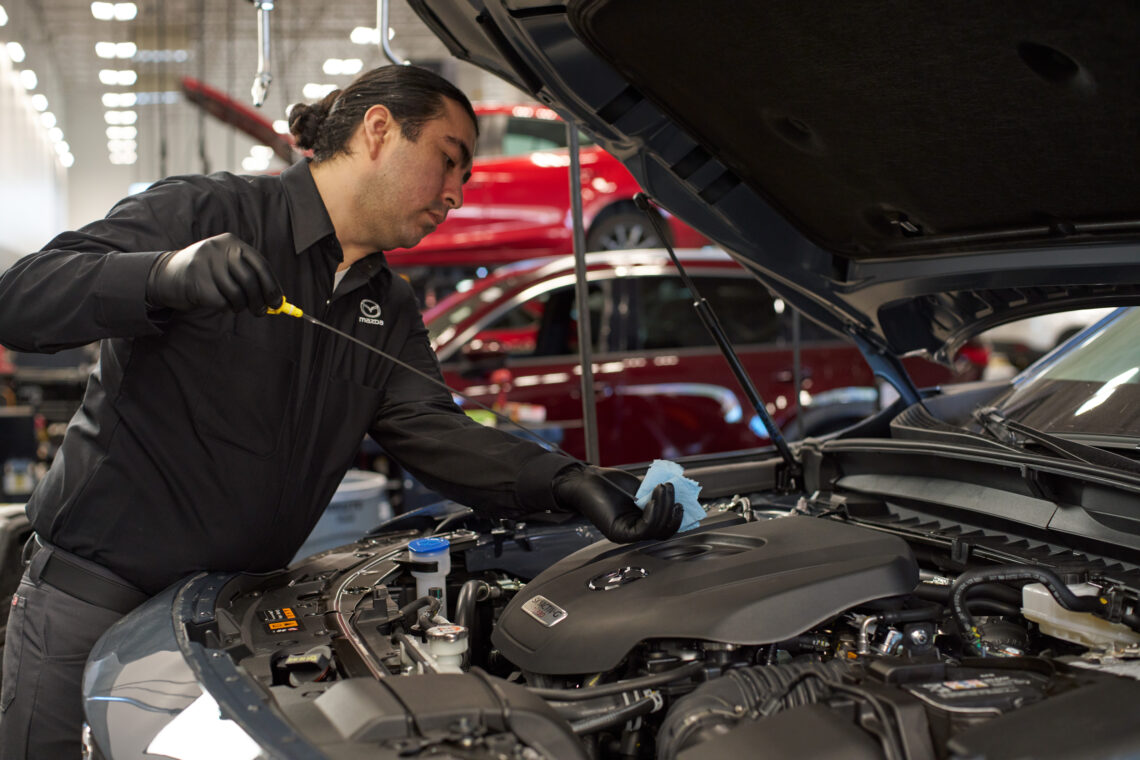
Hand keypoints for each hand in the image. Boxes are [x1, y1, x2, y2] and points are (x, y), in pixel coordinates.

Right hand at [146, 233, 282, 313]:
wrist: (168, 274)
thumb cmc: (209, 274)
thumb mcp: (228, 266)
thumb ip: (252, 278)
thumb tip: (276, 302)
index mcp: (232, 242)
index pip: (261, 265)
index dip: (272, 286)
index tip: (277, 304)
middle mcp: (219, 249)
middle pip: (250, 280)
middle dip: (260, 300)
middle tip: (261, 312)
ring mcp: (205, 263)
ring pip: (237, 294)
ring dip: (241, 306)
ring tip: (236, 306)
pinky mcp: (196, 281)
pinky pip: (221, 302)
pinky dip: (225, 308)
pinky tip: (218, 302)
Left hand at [553, 465, 681, 542]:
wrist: (587, 479)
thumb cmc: (611, 483)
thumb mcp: (641, 490)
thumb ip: (657, 497)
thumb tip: (681, 498)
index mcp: (640, 524)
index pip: (665, 528)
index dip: (677, 517)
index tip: (683, 501)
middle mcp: (634, 533)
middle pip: (664, 531)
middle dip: (673, 510)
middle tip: (671, 488)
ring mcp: (626, 535)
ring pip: (656, 530)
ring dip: (664, 507)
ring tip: (663, 487)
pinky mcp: (618, 533)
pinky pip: (644, 528)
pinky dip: (653, 512)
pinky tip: (654, 497)